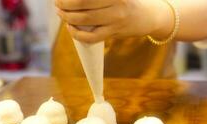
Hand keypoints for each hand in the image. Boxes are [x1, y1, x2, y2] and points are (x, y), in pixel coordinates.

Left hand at [55, 0, 173, 42]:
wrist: (148, 16)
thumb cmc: (127, 1)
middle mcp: (117, 3)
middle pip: (82, 4)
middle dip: (65, 5)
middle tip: (58, 4)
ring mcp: (116, 20)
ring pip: (85, 20)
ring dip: (68, 18)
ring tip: (61, 14)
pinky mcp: (114, 33)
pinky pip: (91, 37)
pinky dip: (77, 34)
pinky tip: (71, 29)